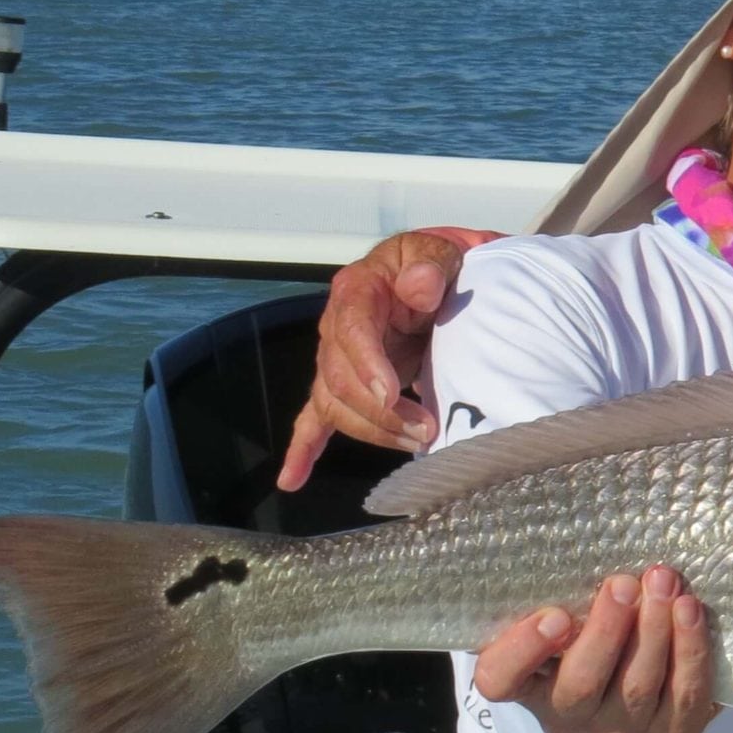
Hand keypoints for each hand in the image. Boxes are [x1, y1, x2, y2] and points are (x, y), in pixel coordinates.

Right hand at [277, 225, 498, 490]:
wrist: (437, 275)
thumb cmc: (439, 264)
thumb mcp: (440, 253)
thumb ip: (431, 266)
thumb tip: (420, 285)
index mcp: (357, 290)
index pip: (352, 330)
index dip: (368, 365)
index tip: (392, 394)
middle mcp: (336, 327)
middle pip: (340, 379)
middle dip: (381, 411)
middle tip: (426, 429)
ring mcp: (336, 359)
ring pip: (335, 406)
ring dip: (373, 431)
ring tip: (418, 442)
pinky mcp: (343, 383)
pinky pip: (314, 417)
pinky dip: (303, 448)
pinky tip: (291, 478)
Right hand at [474, 568, 719, 732]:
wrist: (644, 672)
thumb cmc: (593, 622)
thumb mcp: (566, 603)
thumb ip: (560, 587)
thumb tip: (574, 536)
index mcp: (526, 684)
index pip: (501, 680)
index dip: (523, 651)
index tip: (554, 614)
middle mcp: (567, 718)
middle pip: (581, 685)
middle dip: (608, 631)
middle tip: (626, 583)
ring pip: (636, 690)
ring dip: (655, 633)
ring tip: (666, 584)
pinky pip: (685, 702)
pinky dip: (691, 654)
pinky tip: (691, 612)